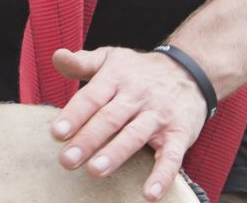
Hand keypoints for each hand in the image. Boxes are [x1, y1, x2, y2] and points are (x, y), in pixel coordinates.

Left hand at [50, 45, 209, 201]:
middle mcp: (137, 95)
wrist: (190, 69)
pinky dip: (162, 175)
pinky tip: (149, 194)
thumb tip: (57, 56)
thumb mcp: (112, 59)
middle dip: (89, 139)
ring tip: (95, 171)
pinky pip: (171, 156)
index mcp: (117, 77)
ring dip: (116, 153)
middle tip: (67, 160)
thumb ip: (83, 63)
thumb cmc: (139, 71)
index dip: (75, 114)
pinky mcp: (179, 133)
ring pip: (135, 135)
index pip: (93, 96)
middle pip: (110, 117)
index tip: (56, 133)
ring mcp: (159, 114)